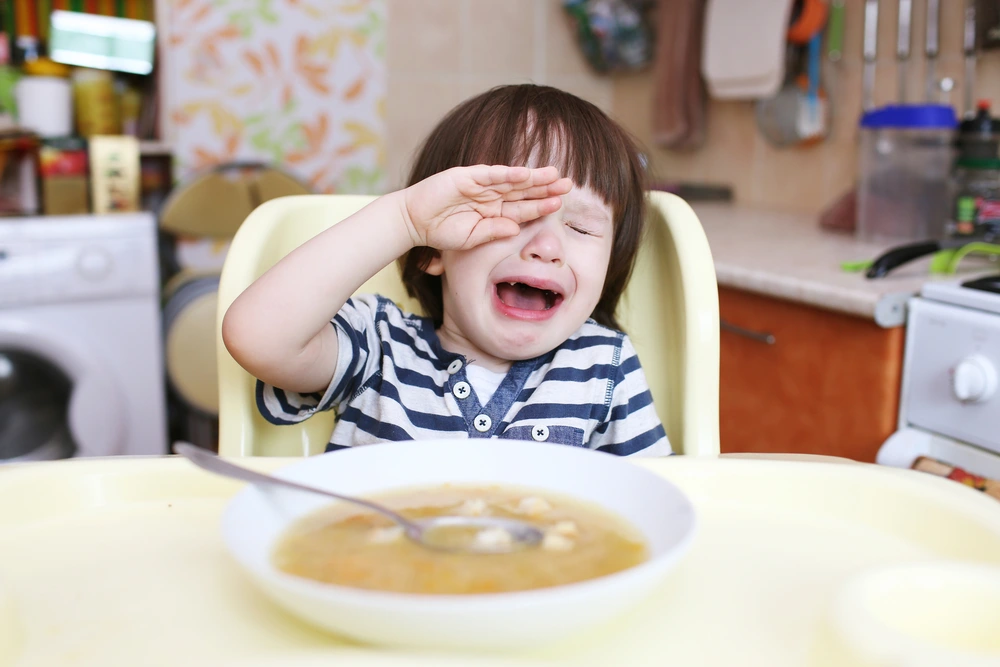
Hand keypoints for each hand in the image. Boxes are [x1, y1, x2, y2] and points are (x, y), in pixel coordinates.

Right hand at [402, 165, 572, 249]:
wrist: (413, 221)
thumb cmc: (441, 232)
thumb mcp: (471, 238)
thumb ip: (493, 232)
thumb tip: (515, 229)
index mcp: (494, 213)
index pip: (523, 209)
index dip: (541, 206)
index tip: (560, 204)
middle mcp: (491, 197)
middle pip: (523, 191)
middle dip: (545, 187)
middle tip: (569, 183)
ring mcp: (480, 185)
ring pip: (512, 180)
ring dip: (532, 177)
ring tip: (554, 174)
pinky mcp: (466, 177)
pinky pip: (490, 175)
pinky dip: (506, 174)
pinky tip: (524, 173)